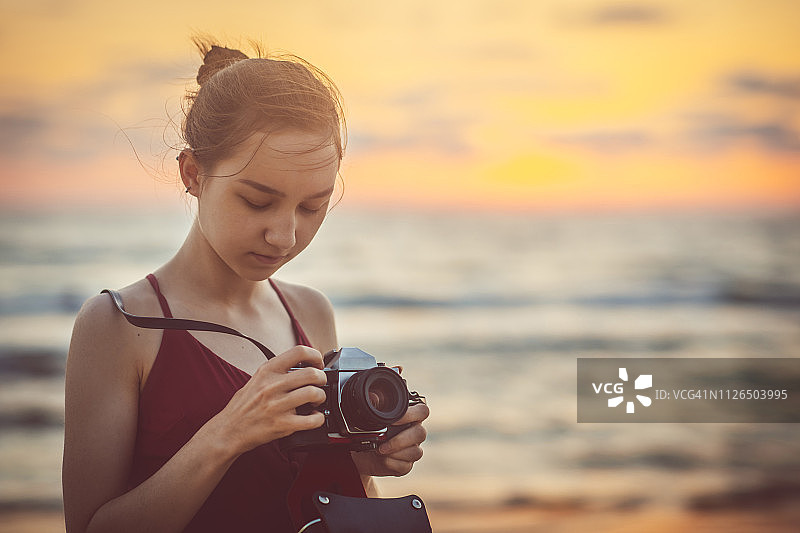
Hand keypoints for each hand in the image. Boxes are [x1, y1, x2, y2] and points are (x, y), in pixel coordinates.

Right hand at [204, 346, 327, 454]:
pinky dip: (318, 418)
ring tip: (316, 401)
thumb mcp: (257, 379)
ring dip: (321, 397)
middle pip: (312, 373)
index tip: (318, 363)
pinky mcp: (282, 424)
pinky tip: (313, 417)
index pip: (299, 351)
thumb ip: (278, 371)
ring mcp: (277, 405)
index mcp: (268, 370)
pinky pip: (312, 420)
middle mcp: (273, 385)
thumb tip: (304, 365)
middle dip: (322, 379)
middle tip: (320, 384)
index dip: (315, 355)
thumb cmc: (244, 406)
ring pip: (314, 394)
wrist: (229, 430)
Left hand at [352, 403, 429, 476]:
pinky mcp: (406, 465)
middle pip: (420, 433)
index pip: (422, 411)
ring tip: (379, 451)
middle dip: (400, 440)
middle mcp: (414, 432)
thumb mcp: (369, 418)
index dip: (411, 415)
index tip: (394, 420)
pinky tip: (382, 460)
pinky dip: (392, 463)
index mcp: (410, 416)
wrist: (360, 455)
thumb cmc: (368, 432)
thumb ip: (374, 406)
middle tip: (383, 443)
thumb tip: (373, 397)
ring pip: (415, 452)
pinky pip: (406, 466)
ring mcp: (412, 449)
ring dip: (395, 452)